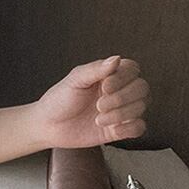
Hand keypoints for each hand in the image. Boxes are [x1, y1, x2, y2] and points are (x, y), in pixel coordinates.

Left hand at [32, 55, 148, 148]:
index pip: (133, 70)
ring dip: (122, 114)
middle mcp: (119, 91)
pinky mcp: (118, 129)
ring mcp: (120, 110)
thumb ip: (95, 70)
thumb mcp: (74, 81)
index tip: (104, 87)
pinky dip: (130, 128)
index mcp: (111, 75)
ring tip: (98, 119)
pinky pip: (139, 127)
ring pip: (141, 107)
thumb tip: (116, 59)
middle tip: (99, 105)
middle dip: (122, 98)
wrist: (47, 126)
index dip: (123, 78)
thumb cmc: (58, 100)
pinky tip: (113, 129)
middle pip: (142, 88)